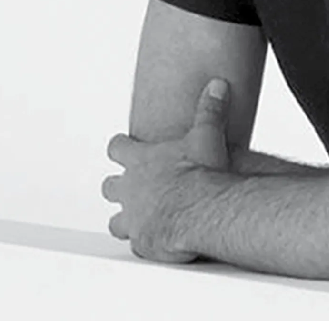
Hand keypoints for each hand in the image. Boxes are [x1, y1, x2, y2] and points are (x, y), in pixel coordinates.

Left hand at [101, 78, 233, 262]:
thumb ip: (210, 109)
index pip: (117, 148)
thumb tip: (217, 85)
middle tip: (130, 186)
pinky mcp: (142, 242)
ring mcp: (133, 218)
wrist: (201, 210)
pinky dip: (144, 242)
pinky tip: (156, 241)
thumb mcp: (207, 135)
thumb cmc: (200, 174)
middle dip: (117, 186)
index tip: (122, 145)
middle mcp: (130, 189)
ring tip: (136, 220)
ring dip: (124, 220)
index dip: (119, 147)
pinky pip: (136, 244)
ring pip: (115, 221)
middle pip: (109, 187)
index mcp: (141, 161)